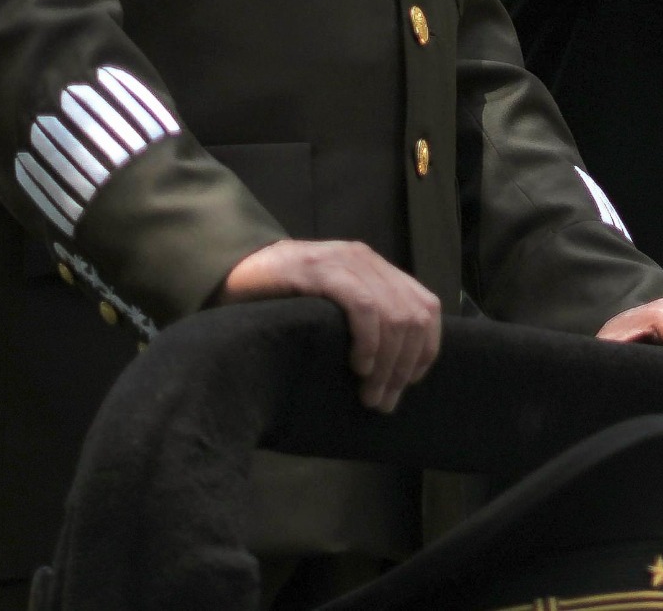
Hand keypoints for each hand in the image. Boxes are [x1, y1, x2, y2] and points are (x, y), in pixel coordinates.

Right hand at [218, 239, 441, 412]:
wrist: (236, 273)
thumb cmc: (284, 300)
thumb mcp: (335, 309)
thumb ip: (365, 324)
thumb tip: (394, 372)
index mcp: (378, 270)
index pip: (426, 307)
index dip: (425, 349)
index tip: (409, 383)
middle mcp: (367, 261)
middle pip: (413, 316)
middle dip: (404, 366)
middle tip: (383, 401)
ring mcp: (345, 262)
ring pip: (393, 314)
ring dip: (388, 363)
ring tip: (370, 394)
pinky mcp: (320, 270)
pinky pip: (362, 305)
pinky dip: (369, 339)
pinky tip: (359, 365)